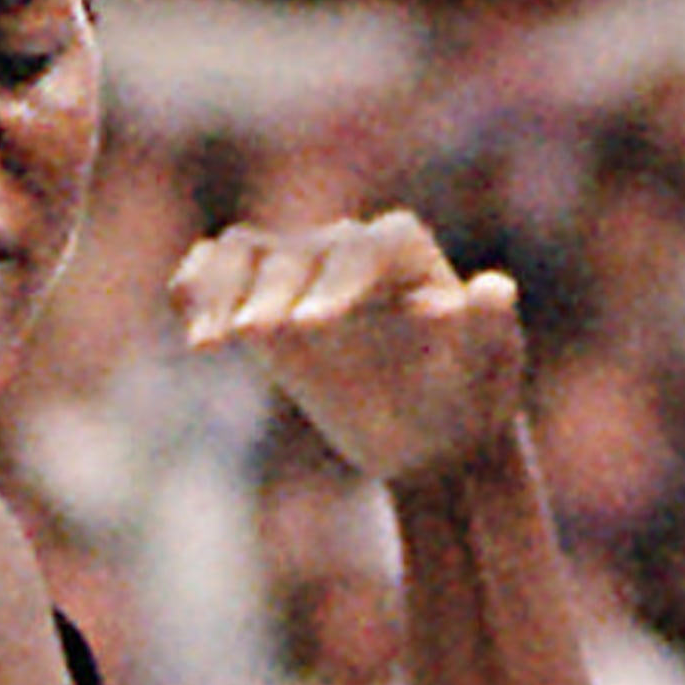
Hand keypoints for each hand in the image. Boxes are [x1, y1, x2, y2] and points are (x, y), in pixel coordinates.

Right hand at [169, 212, 524, 488]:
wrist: (431, 436)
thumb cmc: (467, 399)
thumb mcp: (486, 373)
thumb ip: (489, 329)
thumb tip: (492, 288)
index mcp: (404, 252)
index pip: (362, 250)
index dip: (337, 282)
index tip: (311, 328)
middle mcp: (348, 248)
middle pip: (297, 251)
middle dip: (272, 290)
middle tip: (251, 335)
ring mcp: (301, 271)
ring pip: (246, 252)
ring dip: (221, 288)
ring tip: (208, 341)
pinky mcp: (264, 298)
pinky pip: (220, 270)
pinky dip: (197, 286)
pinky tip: (191, 328)